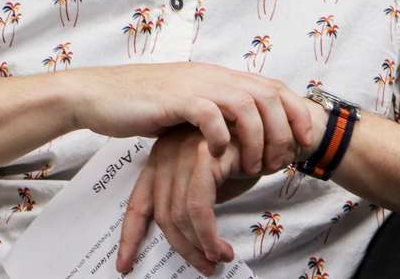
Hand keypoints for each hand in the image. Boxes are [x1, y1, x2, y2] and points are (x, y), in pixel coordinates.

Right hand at [71, 63, 316, 175]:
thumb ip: (214, 111)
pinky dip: (221, 137)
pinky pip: (211, 116)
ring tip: (250, 167)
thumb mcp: (187, 104)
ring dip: (255, 139)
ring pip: (246, 105)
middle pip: (267, 94)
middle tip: (280, 161)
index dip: (294, 112)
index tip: (304, 140)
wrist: (100, 95)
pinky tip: (216, 156)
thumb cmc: (141, 104)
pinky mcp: (176, 100)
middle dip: (283, 130)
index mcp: (219, 76)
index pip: (272, 86)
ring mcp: (195, 85)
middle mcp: (213, 76)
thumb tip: (240, 131)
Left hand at [116, 127, 249, 275]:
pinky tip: (220, 248)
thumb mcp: (210, 183)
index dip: (130, 237)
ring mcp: (184, 151)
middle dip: (183, 248)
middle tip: (204, 267)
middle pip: (162, 214)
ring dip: (199, 246)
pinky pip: (198, 207)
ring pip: (179, 214)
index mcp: (161, 158)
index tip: (125, 265)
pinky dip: (208, 235)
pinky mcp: (205, 154)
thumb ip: (189, 202)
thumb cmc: (243, 159)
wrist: (274, 134)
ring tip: (217, 259)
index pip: (139, 204)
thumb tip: (183, 242)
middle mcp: (167, 152)